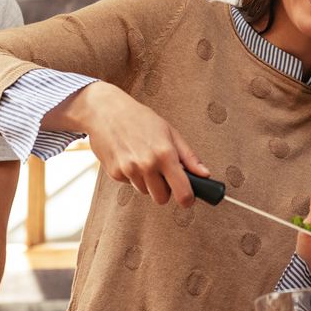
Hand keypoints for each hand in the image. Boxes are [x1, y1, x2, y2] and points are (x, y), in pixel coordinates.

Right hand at [65, 83, 206, 206]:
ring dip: (147, 181)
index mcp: (164, 154)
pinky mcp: (114, 173)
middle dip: (165, 190)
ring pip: (145, 191)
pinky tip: (129, 157)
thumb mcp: (170, 132)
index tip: (188, 198)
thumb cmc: (139, 118)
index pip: (182, 192)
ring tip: (143, 158)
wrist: (105, 111)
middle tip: (163, 173)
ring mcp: (129, 171)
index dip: (188, 199)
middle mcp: (146, 165)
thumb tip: (204, 174)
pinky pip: (130, 184)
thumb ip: (188, 156)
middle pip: (162, 199)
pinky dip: (132, 175)